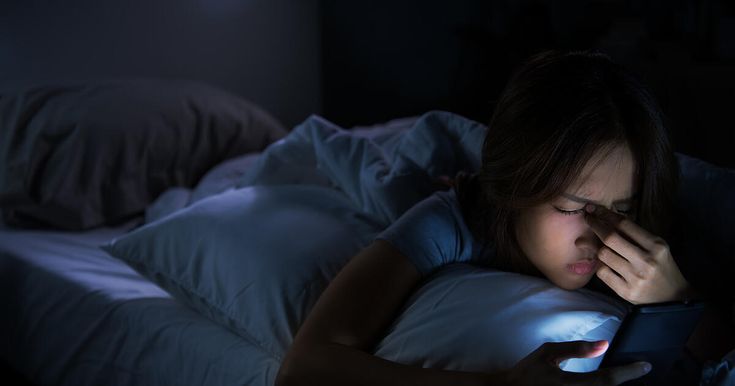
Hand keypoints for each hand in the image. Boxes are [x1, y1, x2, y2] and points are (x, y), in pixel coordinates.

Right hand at [503, 340, 649, 385]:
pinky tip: (606, 383)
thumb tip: (603, 344)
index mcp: (568, 384)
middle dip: (627, 381)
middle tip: (638, 370)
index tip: (645, 365)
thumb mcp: (547, 354)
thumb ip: (575, 349)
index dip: (629, 372)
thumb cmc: (527, 373)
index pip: (606, 379)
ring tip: (624, 376)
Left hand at [584, 204, 691, 303]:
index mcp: (656, 245)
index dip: (606, 214)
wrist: (673, 298)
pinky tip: (603, 263)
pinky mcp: (626, 291)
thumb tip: (602, 218)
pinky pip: (602, 272)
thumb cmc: (661, 267)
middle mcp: (646, 260)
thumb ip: (633, 235)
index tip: (595, 209)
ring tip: (593, 244)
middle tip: (587, 218)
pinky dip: (600, 265)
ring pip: (603, 255)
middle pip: (610, 238)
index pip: (625, 225)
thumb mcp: (655, 248)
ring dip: (595, 247)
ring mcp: (635, 277)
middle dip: (595, 225)